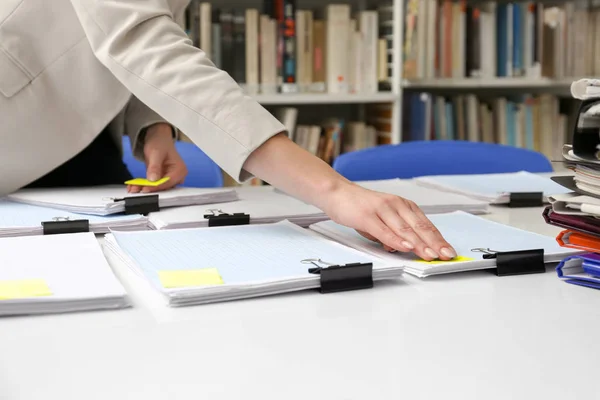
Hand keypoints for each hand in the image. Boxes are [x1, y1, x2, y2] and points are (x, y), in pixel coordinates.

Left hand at [128, 123, 187, 192]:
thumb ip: (155, 167)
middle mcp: (177, 177)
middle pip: (163, 188)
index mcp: (180, 170)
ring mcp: (169, 179)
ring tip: (133, 187)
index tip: (145, 188)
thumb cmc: (160, 143)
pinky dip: (144, 186)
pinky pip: (153, 186)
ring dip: (144, 188)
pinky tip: (135, 186)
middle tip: (136, 189)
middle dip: (149, 189)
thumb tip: (153, 179)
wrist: (157, 138)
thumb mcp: (156, 153)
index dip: (156, 186)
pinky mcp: (161, 180)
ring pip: (157, 188)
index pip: (168, 182)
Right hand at [320, 182, 456, 260]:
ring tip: (430, 255)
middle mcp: (396, 205)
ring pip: (405, 229)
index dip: (438, 239)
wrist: (336, 192)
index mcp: (403, 206)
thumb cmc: (359, 206)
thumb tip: (403, 248)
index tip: (448, 251)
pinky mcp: (367, 215)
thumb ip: (393, 234)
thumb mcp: (381, 221)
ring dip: (419, 244)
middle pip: (420, 227)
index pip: (426, 225)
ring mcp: (382, 209)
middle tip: (446, 255)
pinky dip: (396, 240)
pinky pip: (384, 231)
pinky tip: (405, 247)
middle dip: (435, 243)